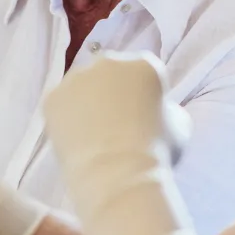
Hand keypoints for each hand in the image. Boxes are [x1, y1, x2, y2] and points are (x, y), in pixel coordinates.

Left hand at [44, 53, 195, 234]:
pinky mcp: (53, 97)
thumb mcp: (181, 126)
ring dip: (87, 104)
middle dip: (113, 94)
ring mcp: (77, 78)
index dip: (145, 95)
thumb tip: (158, 111)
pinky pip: (62, 105)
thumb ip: (168, 109)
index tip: (144, 117)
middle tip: (116, 126)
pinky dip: (67, 119)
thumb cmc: (157, 151)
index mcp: (144, 64)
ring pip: (82, 88)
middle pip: (111, 75)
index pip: (144, 73)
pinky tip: (77, 140)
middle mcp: (109, 62)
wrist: (118, 172)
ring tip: (93, 136)